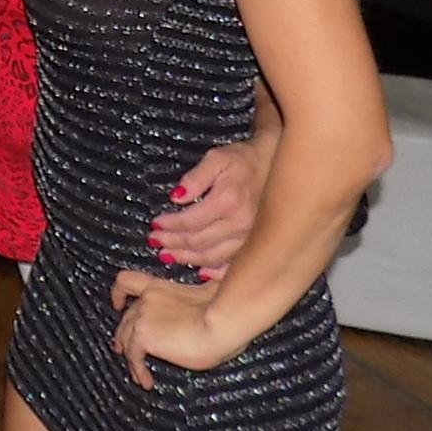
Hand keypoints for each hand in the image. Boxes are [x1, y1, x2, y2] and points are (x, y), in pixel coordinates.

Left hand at [110, 270, 238, 388]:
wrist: (222, 323)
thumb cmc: (225, 311)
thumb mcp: (209, 296)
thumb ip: (199, 295)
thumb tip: (209, 293)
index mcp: (161, 286)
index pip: (128, 281)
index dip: (118, 293)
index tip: (117, 304)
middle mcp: (148, 298)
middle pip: (126, 317)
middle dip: (124, 334)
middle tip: (125, 349)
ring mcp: (143, 315)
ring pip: (126, 337)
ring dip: (130, 356)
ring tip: (137, 373)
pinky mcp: (144, 335)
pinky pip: (134, 356)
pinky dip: (138, 370)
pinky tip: (146, 381)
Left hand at [149, 140, 264, 273]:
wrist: (276, 164)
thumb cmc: (244, 159)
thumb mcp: (216, 158)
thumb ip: (195, 178)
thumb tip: (176, 197)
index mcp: (228, 201)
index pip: (191, 221)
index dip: (170, 225)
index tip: (155, 225)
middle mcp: (241, 224)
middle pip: (199, 242)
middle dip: (173, 243)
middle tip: (155, 242)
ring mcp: (250, 238)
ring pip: (214, 257)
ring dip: (188, 259)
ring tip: (168, 256)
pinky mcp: (256, 244)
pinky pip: (234, 264)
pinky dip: (215, 271)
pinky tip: (202, 272)